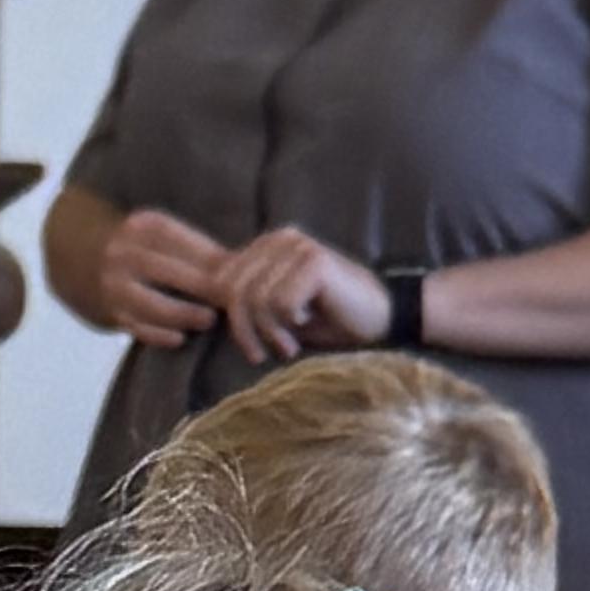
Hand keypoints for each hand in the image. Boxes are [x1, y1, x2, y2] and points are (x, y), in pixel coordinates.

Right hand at [94, 204, 235, 348]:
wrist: (90, 262)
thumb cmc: (152, 253)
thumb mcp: (168, 239)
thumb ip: (201, 251)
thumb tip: (249, 268)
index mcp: (143, 227)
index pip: (183, 243)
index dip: (213, 260)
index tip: (241, 275)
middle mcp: (123, 253)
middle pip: (167, 272)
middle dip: (204, 288)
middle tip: (233, 301)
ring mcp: (114, 284)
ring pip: (151, 303)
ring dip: (183, 314)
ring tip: (209, 319)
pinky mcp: (112, 312)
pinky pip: (137, 327)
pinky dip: (159, 335)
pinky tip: (181, 338)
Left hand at [213, 226, 387, 365]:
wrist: (382, 317)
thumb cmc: (330, 319)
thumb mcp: (279, 311)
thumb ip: (248, 302)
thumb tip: (207, 306)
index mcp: (268, 244)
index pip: (222, 280)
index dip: (231, 320)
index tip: (252, 348)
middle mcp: (280, 238)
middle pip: (233, 290)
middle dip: (245, 330)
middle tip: (266, 352)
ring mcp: (298, 247)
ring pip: (255, 299)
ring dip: (270, 332)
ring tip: (289, 344)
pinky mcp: (314, 262)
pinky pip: (280, 303)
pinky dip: (289, 324)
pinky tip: (306, 325)